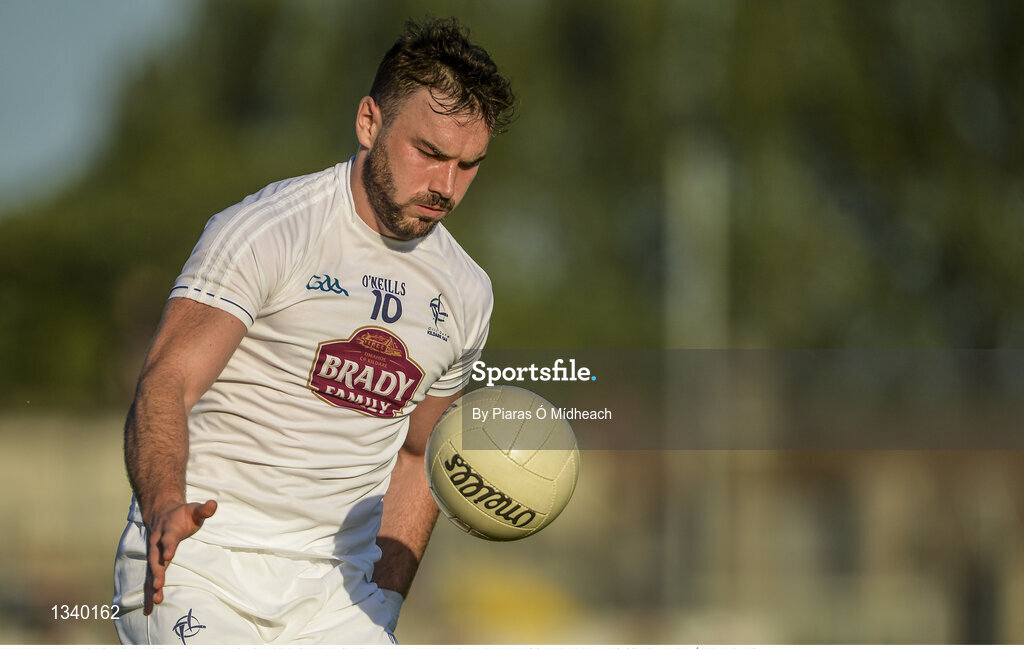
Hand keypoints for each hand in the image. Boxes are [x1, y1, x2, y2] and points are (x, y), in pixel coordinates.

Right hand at [143, 499, 216, 614]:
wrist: (162, 513)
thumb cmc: (182, 515)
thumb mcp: (194, 510)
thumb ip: (204, 510)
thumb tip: (213, 504)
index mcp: (168, 531)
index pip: (168, 539)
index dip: (168, 546)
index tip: (168, 555)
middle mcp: (158, 543)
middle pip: (155, 558)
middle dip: (156, 572)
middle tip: (158, 585)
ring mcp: (154, 554)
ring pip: (151, 571)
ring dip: (152, 587)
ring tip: (155, 602)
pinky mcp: (154, 564)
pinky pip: (150, 579)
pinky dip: (149, 594)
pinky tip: (149, 609)